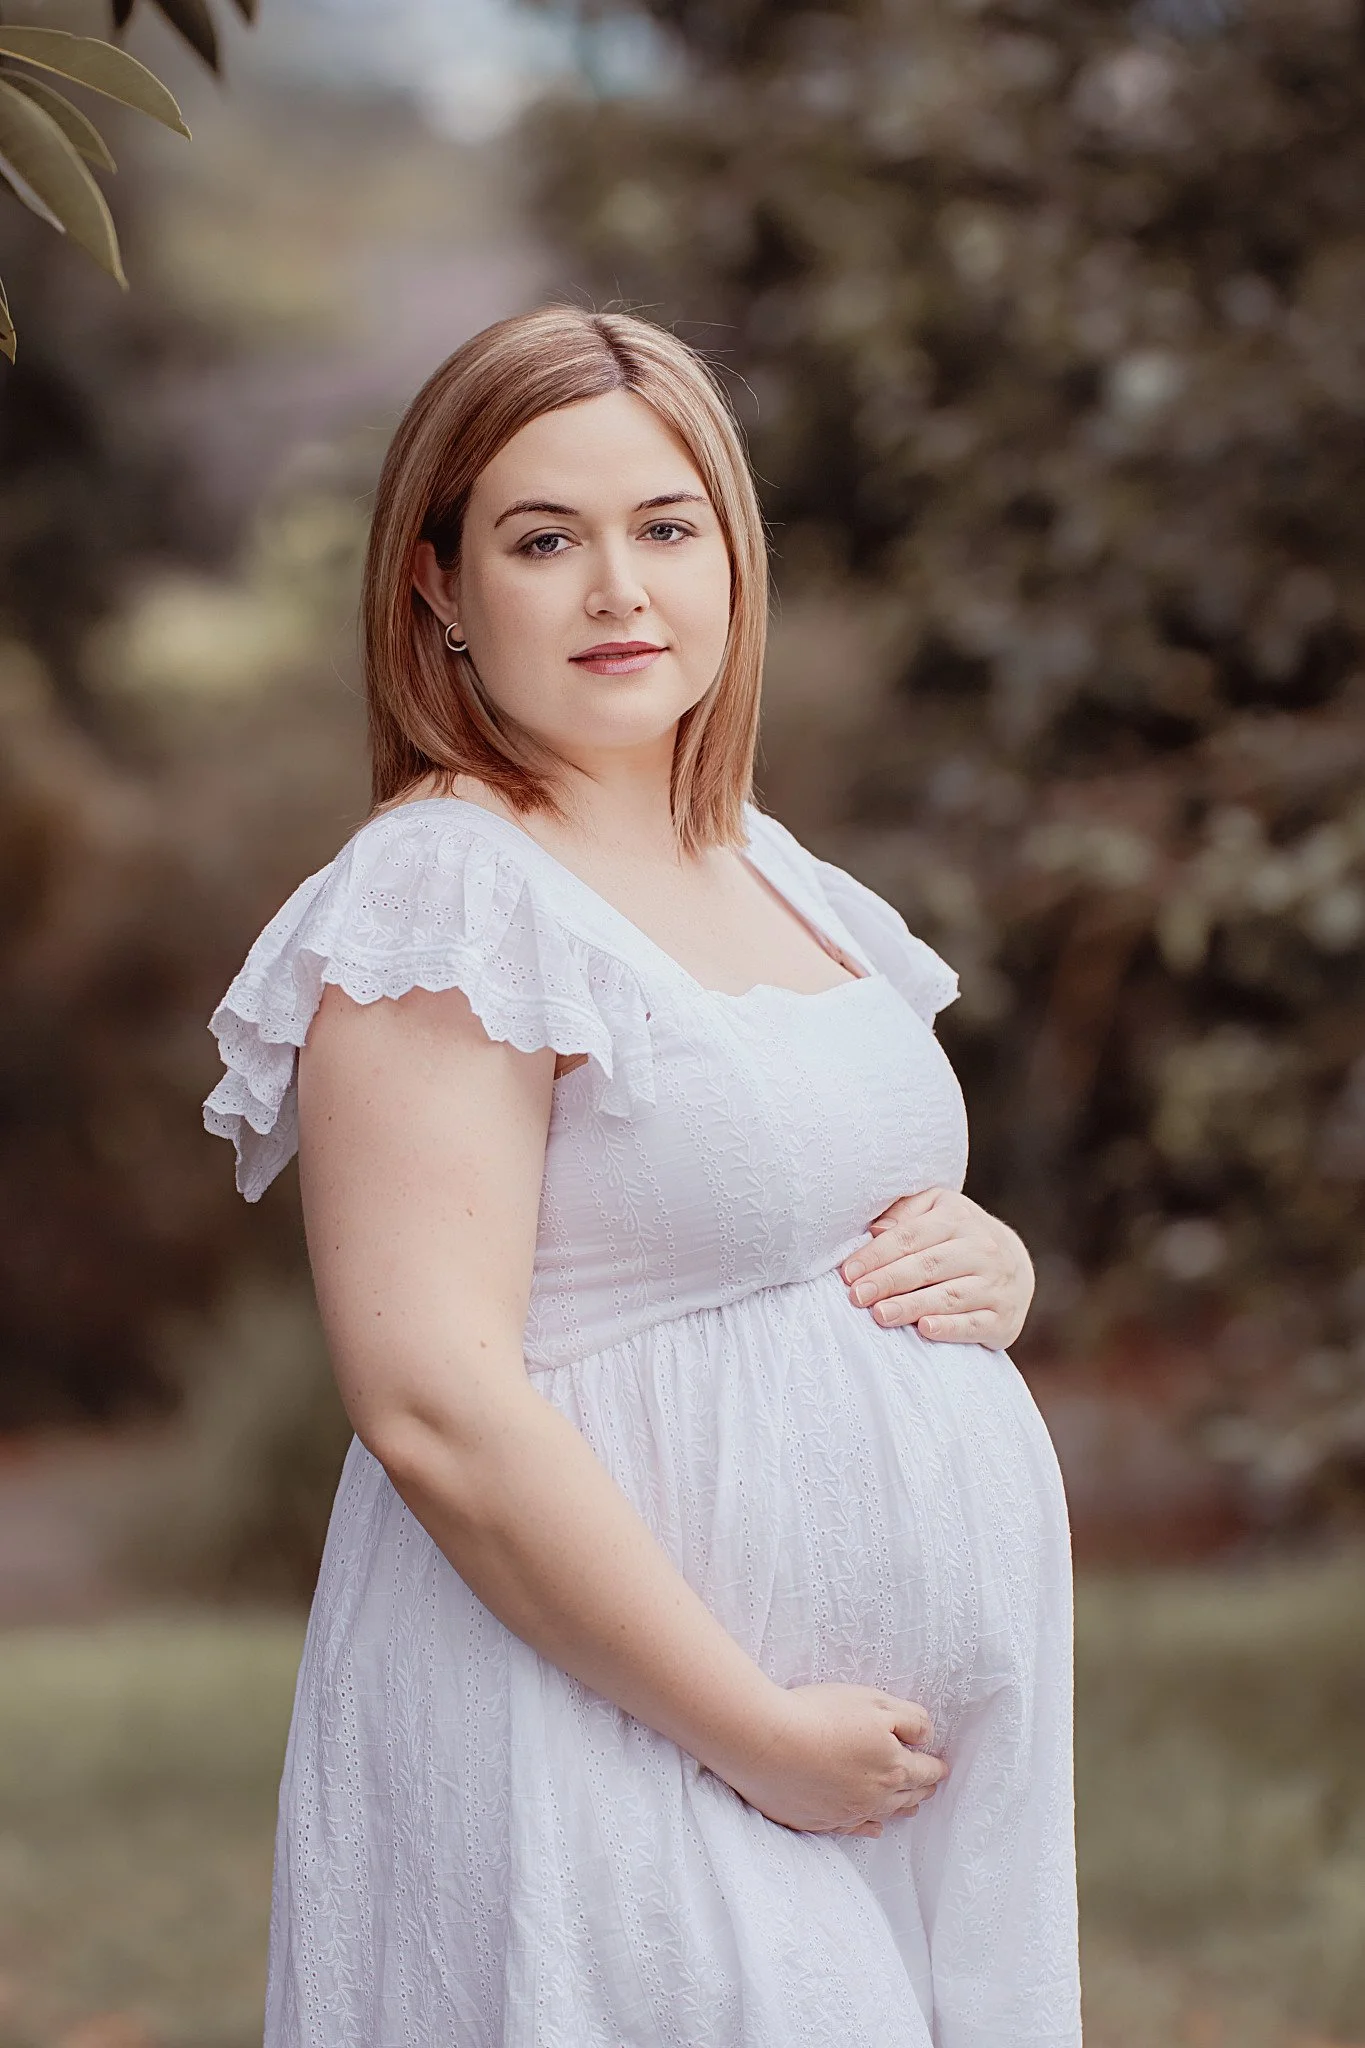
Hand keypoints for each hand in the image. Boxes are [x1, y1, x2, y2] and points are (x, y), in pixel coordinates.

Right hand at [716, 1682, 947, 1837]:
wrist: (768, 1743)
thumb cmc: (822, 1715)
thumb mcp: (875, 1703)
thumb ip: (910, 1720)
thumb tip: (928, 1737)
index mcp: (893, 1769)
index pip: (925, 1771)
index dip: (936, 1766)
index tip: (942, 1766)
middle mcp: (875, 1798)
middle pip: (908, 1795)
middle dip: (922, 1787)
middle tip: (930, 1784)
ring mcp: (846, 1813)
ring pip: (885, 1814)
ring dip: (901, 1808)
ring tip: (912, 1806)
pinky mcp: (819, 1821)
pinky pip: (855, 1829)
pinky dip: (870, 1828)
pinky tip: (875, 1828)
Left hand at [840, 1186, 1034, 1346]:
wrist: (1016, 1264)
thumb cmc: (959, 1236)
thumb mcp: (937, 1210)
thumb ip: (905, 1214)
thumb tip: (874, 1230)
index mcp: (958, 1217)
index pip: (910, 1236)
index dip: (876, 1254)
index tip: (848, 1272)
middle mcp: (981, 1248)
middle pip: (927, 1266)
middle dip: (888, 1281)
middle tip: (857, 1296)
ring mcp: (995, 1284)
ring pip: (949, 1296)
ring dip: (912, 1306)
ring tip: (880, 1315)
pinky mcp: (1003, 1317)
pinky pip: (975, 1323)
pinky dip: (950, 1328)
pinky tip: (924, 1329)